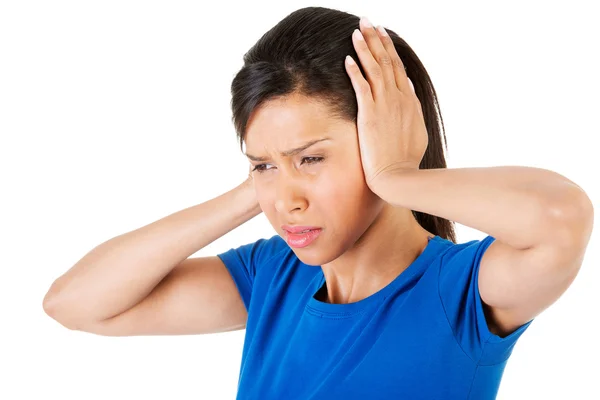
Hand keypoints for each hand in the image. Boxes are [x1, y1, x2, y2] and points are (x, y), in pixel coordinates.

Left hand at [345, 17, 427, 189]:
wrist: (398, 176)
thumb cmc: (406, 160)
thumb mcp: (418, 131)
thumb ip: (414, 109)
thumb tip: (409, 91)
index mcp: (410, 102)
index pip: (398, 69)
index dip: (389, 50)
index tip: (382, 35)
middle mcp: (399, 98)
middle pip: (387, 62)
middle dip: (376, 40)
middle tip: (368, 22)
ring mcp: (385, 105)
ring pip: (375, 69)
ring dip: (365, 48)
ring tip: (357, 31)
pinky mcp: (370, 114)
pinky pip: (362, 87)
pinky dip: (355, 71)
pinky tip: (348, 58)